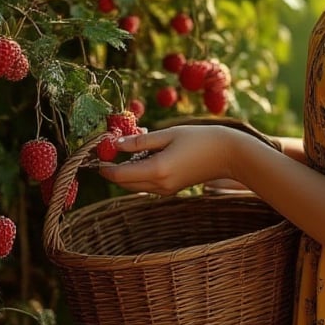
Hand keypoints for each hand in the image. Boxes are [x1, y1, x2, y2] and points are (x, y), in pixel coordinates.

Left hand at [99, 124, 234, 195]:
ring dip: (126, 170)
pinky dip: (139, 172)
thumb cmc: (201, 139)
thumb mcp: (169, 134)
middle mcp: (159, 185)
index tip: (95, 153)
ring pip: (134, 184)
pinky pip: (146, 184)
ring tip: (129, 147)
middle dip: (112, 169)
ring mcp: (166, 190)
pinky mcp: (172, 189)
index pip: (119, 175)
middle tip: (107, 149)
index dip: (104, 166)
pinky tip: (146, 154)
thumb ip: (140, 141)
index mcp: (157, 171)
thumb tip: (116, 144)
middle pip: (124, 183)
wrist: (229, 155)